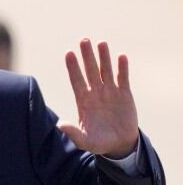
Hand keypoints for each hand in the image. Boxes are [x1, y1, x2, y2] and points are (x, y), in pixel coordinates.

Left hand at [59, 39, 139, 159]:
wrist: (119, 144)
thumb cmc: (99, 142)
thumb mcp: (85, 141)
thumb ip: (73, 133)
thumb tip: (59, 125)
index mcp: (83, 102)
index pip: (76, 81)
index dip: (73, 68)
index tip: (68, 53)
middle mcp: (95, 93)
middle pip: (90, 71)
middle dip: (87, 56)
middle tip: (83, 40)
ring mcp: (110, 92)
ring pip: (105, 71)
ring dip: (104, 57)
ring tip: (101, 43)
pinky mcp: (125, 94)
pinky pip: (123, 78)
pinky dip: (122, 68)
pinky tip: (121, 56)